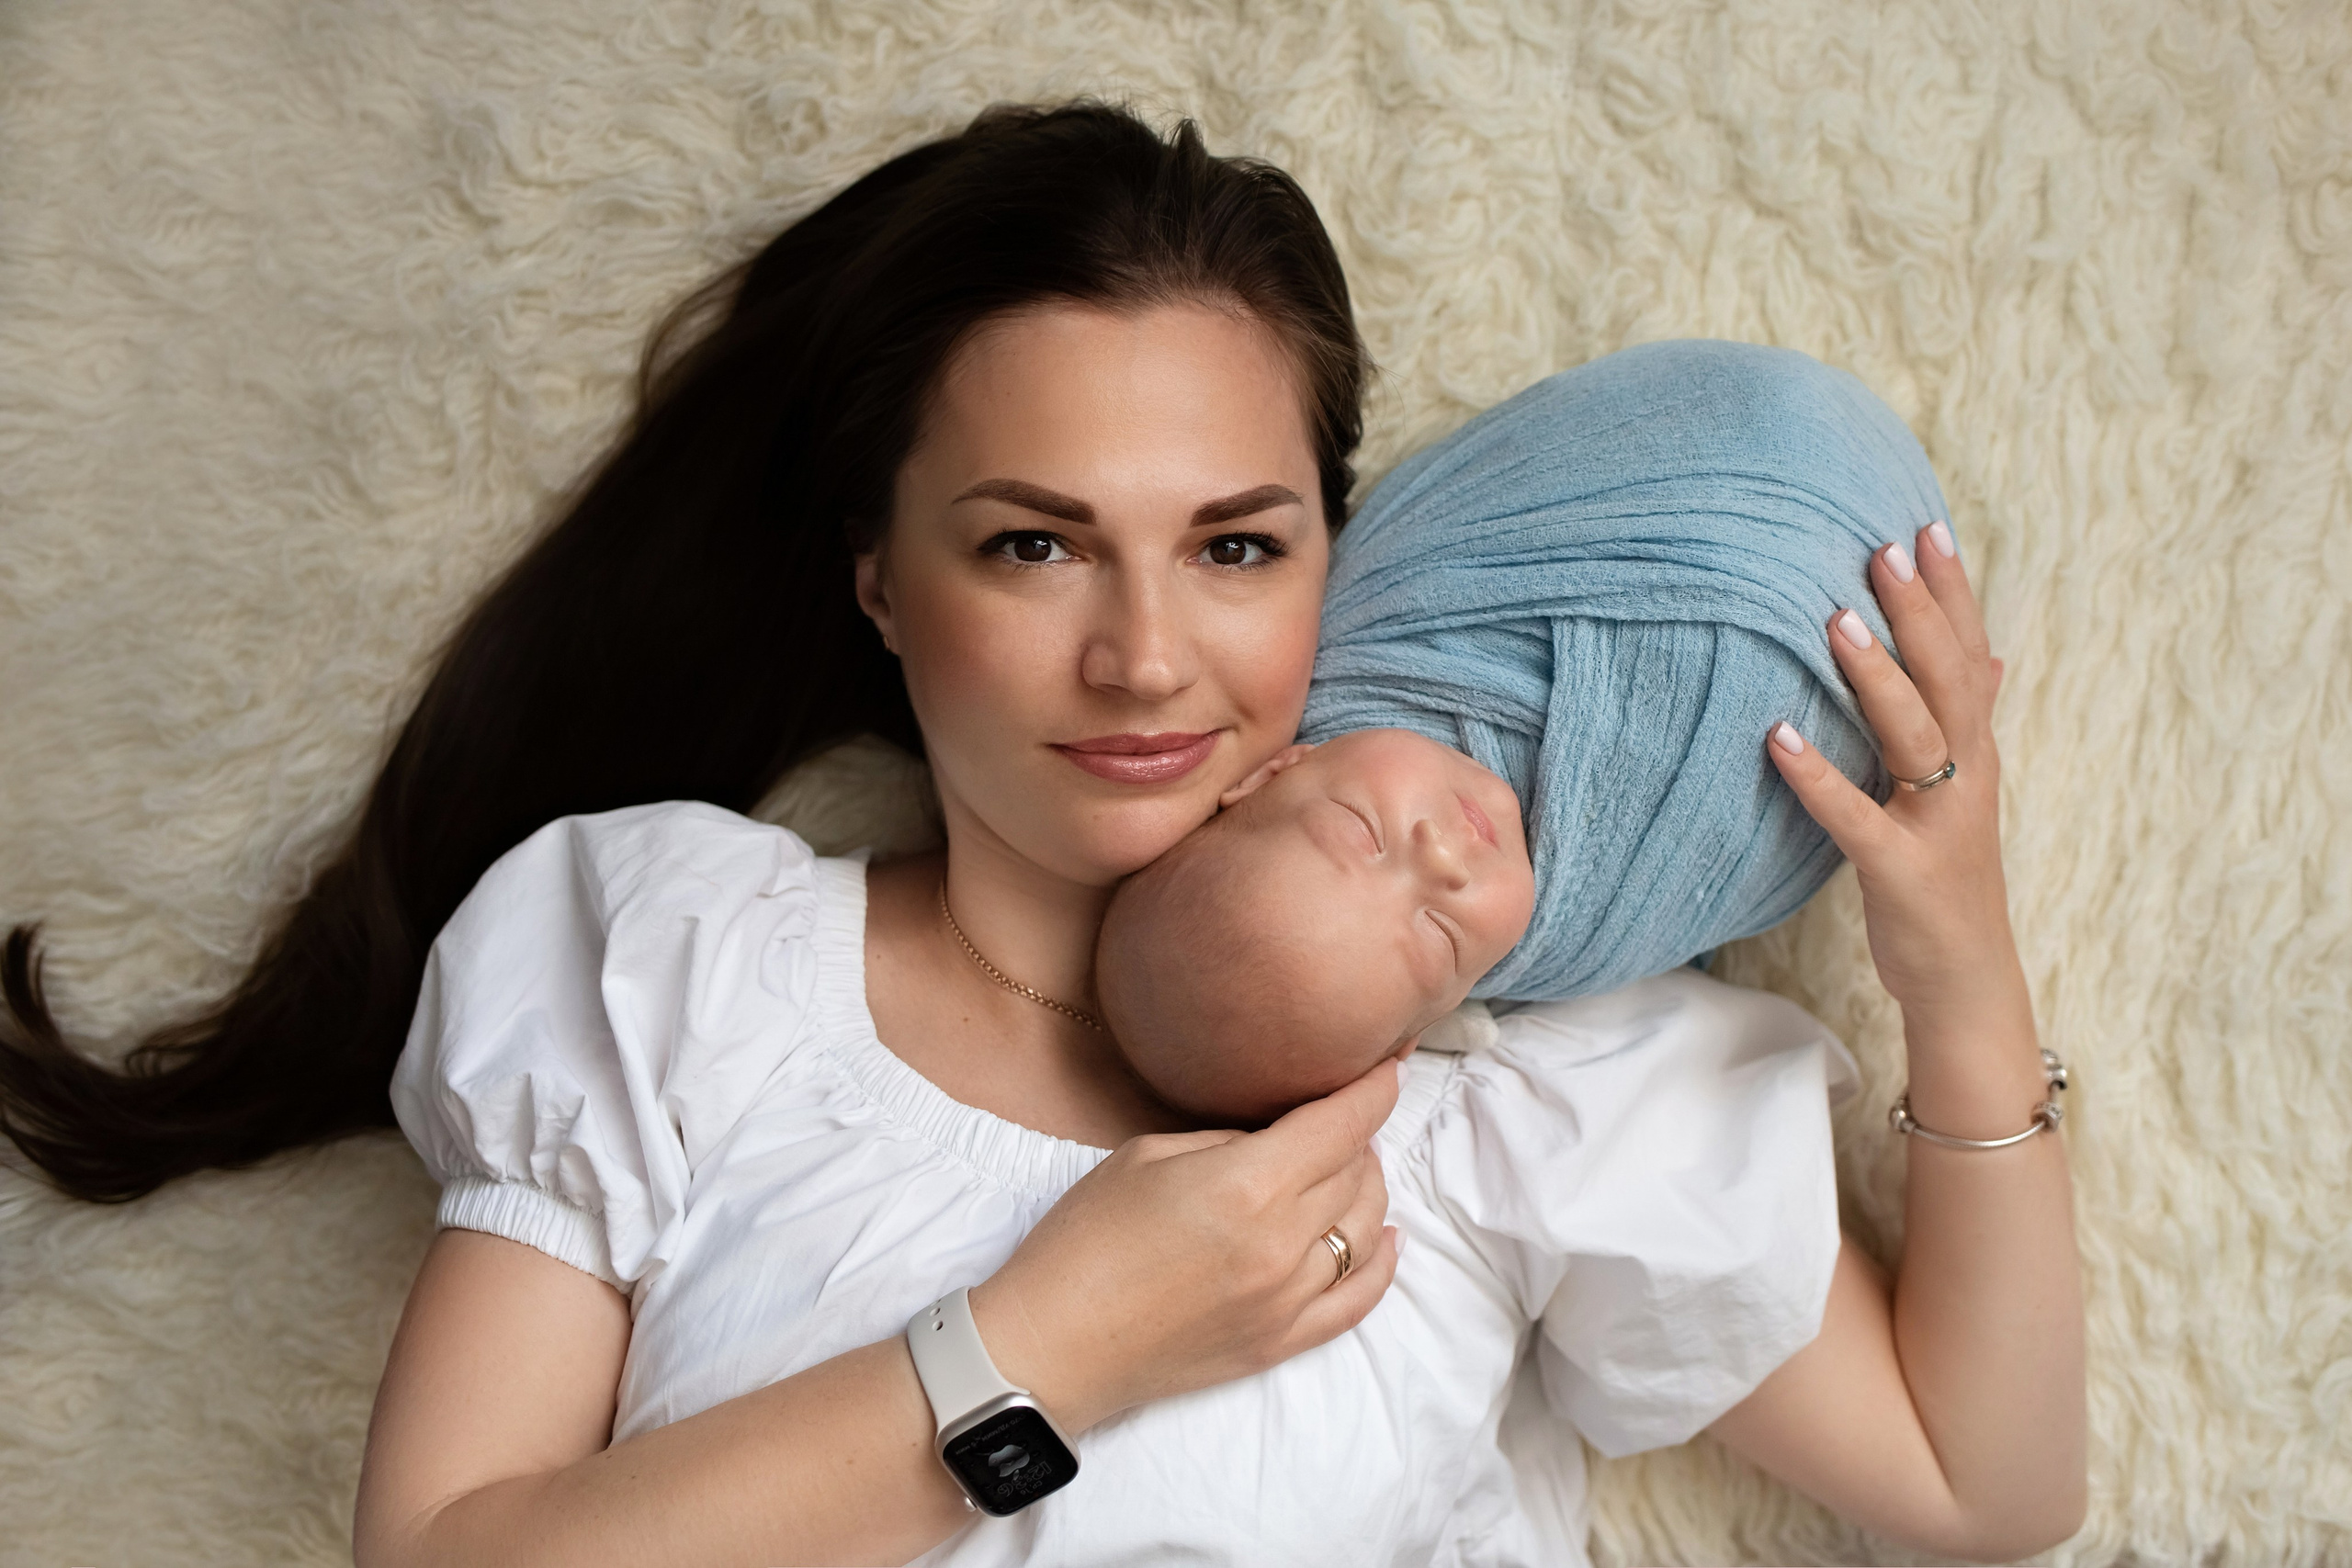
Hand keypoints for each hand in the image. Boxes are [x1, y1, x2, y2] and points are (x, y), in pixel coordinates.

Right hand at [969, 1054, 1402, 1432]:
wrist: (1051, 1344)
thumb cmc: (1082, 1240)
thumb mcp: (1146, 1156)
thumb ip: (1226, 1141)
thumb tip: (1275, 1139)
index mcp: (1246, 1185)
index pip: (1339, 1127)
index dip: (1371, 1092)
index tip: (1387, 1069)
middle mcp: (1281, 1243)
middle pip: (1355, 1176)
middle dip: (1357, 1139)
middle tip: (1340, 1120)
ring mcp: (1286, 1300)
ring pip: (1365, 1233)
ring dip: (1367, 1193)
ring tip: (1352, 1170)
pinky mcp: (1280, 1343)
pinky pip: (1357, 1302)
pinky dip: (1382, 1266)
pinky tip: (1388, 1239)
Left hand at [1765, 522, 2018, 1014]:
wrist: (1966, 979)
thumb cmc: (1951, 879)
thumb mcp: (1965, 792)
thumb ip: (1971, 722)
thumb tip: (1991, 655)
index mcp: (1976, 752)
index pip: (1969, 655)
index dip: (1951, 592)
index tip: (1927, 526)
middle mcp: (1966, 776)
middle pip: (1947, 679)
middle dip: (1918, 612)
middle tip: (1883, 547)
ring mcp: (1936, 822)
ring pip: (1911, 735)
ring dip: (1875, 677)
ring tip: (1836, 621)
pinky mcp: (1899, 870)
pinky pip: (1854, 817)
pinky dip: (1817, 776)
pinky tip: (1778, 738)